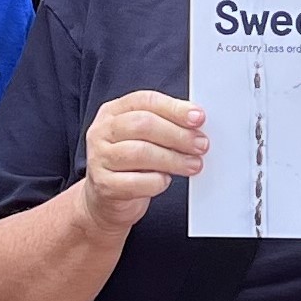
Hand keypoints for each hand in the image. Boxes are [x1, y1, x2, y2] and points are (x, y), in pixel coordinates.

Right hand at [81, 90, 205, 229]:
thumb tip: (196, 125)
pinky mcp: (104, 186)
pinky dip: (157, 182)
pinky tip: (165, 180)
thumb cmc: (130, 164)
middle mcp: (102, 132)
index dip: (174, 108)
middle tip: (201, 145)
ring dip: (174, 159)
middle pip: (143, 125)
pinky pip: (137, 182)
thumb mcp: (142, 138)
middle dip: (178, 134)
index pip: (145, 101)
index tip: (198, 118)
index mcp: (113, 112)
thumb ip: (164, 125)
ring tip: (193, 165)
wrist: (106, 199)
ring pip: (140, 152)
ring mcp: (99, 159)